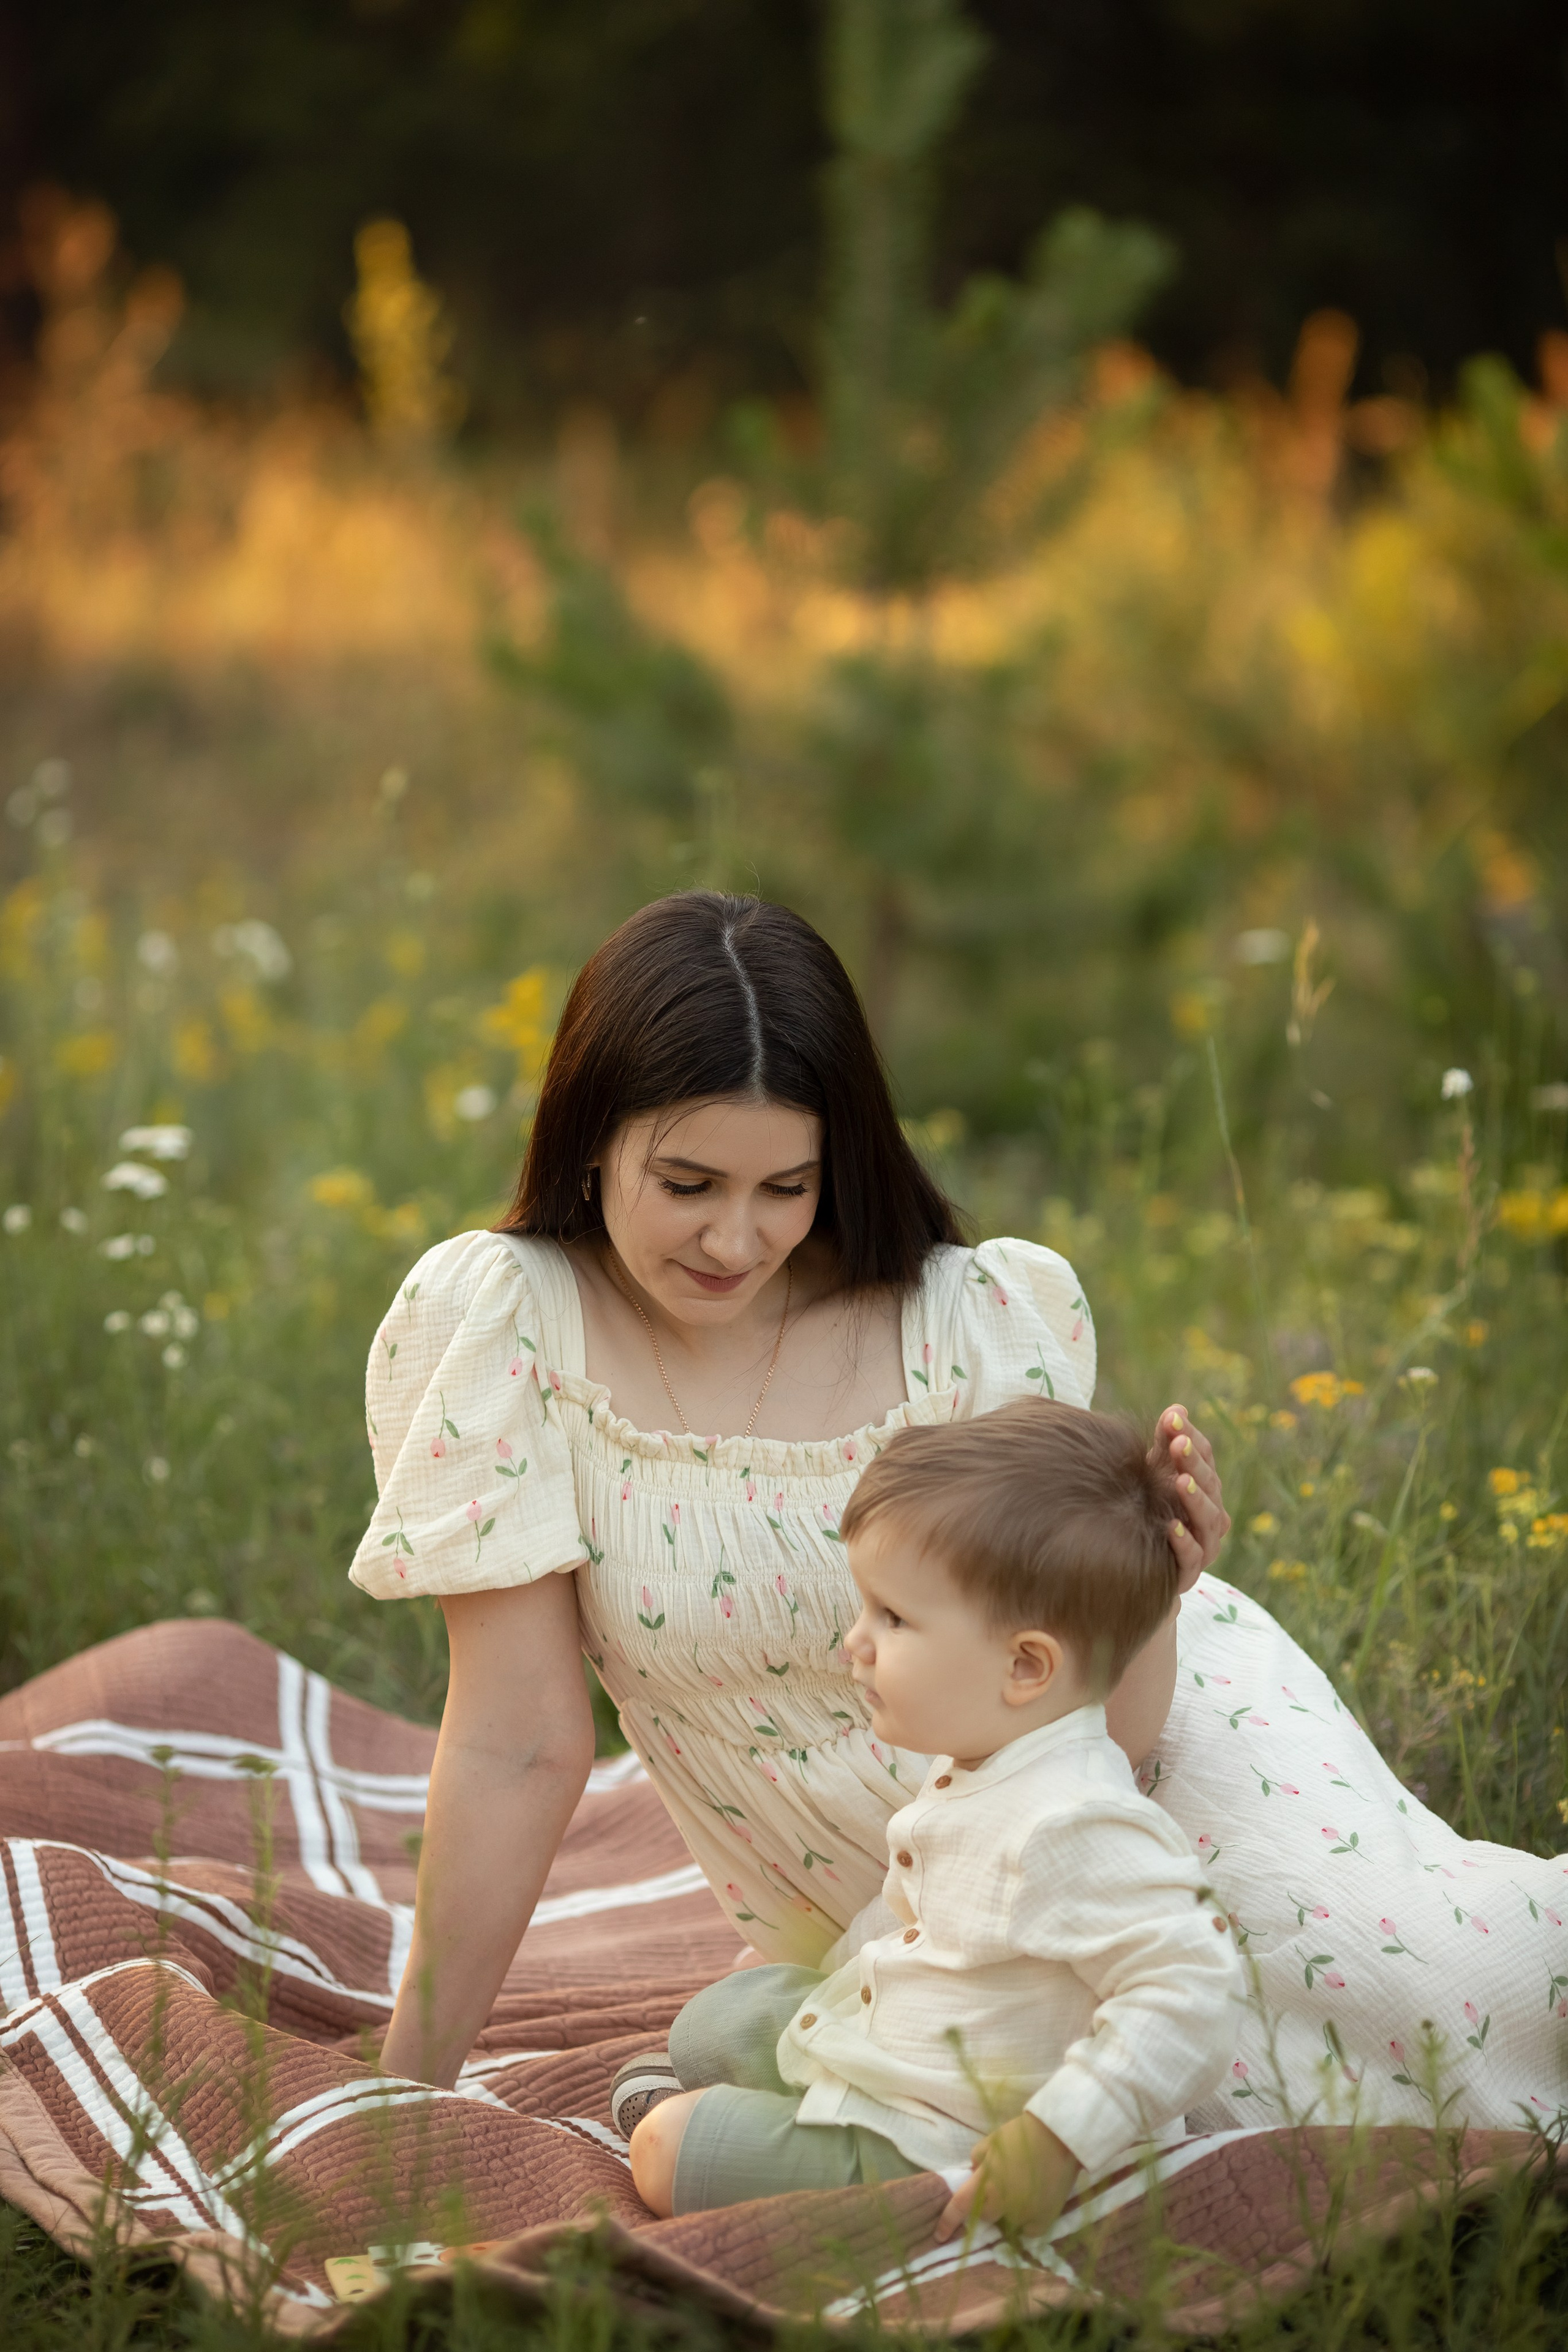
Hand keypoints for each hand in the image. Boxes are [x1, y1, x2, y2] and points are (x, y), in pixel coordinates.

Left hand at [934, 2113, 1077, 2243]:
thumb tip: (974, 2176)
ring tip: (1022, 2190)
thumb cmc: (1022, 2135)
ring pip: (1007, 2223)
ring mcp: (1023, 2215)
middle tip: (1000, 2188)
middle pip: (985, 2216)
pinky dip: (1028, 2220)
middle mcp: (1003, 2202)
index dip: (948, 2222)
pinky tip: (1036, 2200)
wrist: (1060, 2139)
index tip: (938, 2236)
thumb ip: (978, 2161)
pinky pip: (1028, 2230)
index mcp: (986, 2181)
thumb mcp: (991, 2142)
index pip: (960, 2206)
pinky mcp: (1042, 2222)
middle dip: (987, 2206)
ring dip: (1009, 2211)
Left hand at [1153, 1404, 1229, 1588]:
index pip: (1205, 1459)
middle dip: (1195, 1463)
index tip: (1172, 1418)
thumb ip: (1165, 1441)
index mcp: (1206, 1489)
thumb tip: (1176, 1408)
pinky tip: (1170, 1526)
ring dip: (1195, 1499)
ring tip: (1180, 1480)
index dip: (1191, 1438)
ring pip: (1208, 1521)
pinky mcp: (1188, 1572)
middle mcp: (1210, 1516)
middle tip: (1178, 1443)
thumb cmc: (1149, 1508)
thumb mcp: (1154, 1471)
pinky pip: (1192, 1558)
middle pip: (1210, 1487)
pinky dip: (1184, 1542)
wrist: (1135, 1562)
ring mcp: (1203, 1545)